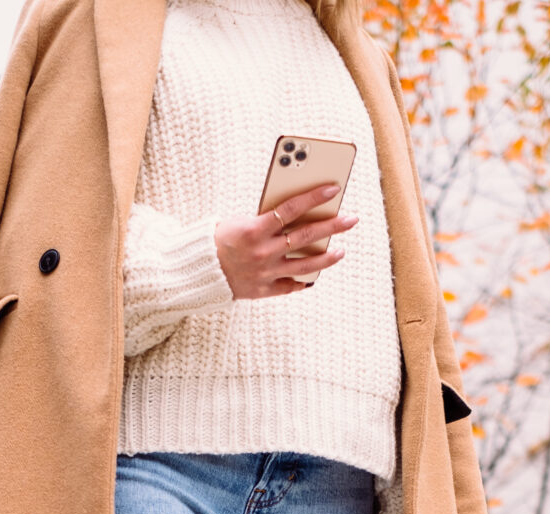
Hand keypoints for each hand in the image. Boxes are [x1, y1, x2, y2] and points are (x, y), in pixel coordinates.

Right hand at [214, 183, 357, 298]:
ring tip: (340, 251)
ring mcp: (265, 273)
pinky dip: (301, 281)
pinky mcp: (262, 291)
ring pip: (304, 265)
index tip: (334, 188)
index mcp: (255, 229)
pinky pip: (289, 286)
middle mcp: (263, 252)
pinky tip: (312, 276)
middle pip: (306, 236)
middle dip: (332, 226)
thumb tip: (297, 214)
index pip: (292, 208)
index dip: (314, 197)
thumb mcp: (240, 221)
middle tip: (351, 219)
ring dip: (326, 258)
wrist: (198, 271)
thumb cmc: (219, 239)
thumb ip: (266, 219)